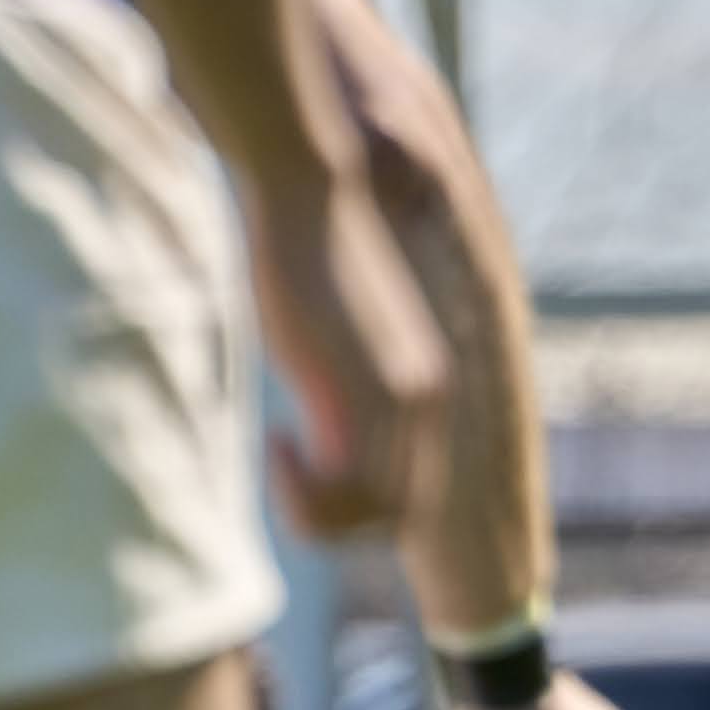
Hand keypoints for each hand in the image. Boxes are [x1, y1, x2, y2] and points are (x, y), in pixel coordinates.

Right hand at [243, 169, 445, 536]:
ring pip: (375, 515)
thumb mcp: (334, 336)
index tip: (305, 459)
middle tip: (284, 469)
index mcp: (427, 392)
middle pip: (398, 515)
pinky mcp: (371, 388)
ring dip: (313, 508)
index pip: (412, 495)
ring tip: (282, 458)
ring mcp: (406, 399)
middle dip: (332, 515)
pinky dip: (304, 493)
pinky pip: (348, 492)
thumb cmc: (313, 256)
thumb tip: (330, 429)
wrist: (322, 193)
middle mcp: (430, 403)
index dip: (355, 504)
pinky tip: (280, 441)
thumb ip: (342, 388)